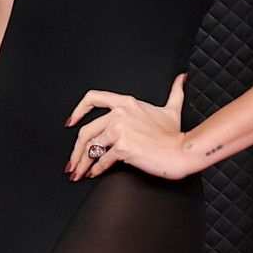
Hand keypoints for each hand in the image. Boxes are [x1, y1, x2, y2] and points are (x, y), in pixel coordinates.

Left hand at [65, 74, 195, 180]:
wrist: (181, 151)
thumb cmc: (175, 134)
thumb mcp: (172, 109)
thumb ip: (175, 92)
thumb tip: (181, 78)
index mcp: (126, 103)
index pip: (93, 98)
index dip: (78, 111)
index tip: (71, 122)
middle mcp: (120, 114)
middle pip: (86, 131)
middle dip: (75, 150)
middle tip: (72, 162)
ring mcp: (120, 131)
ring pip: (91, 147)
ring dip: (82, 163)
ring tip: (79, 173)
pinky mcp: (123, 148)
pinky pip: (102, 160)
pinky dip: (95, 169)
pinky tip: (93, 174)